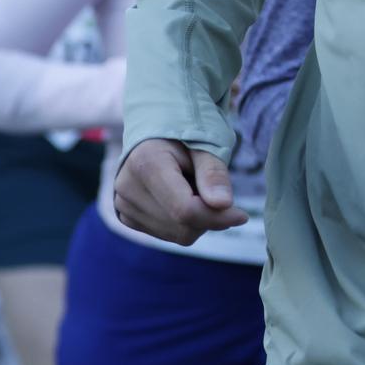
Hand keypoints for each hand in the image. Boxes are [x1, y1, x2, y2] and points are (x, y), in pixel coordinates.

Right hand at [113, 138, 248, 246]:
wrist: (156, 130)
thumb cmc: (185, 133)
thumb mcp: (206, 143)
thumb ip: (214, 173)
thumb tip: (223, 204)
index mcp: (146, 163)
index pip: (185, 210)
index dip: (218, 217)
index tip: (242, 214)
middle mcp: (128, 187)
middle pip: (183, 226)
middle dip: (209, 215)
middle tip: (212, 188)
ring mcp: (123, 204)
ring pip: (177, 235)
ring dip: (197, 219)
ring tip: (192, 188)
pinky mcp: (126, 216)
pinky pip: (167, 234)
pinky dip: (183, 222)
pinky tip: (180, 197)